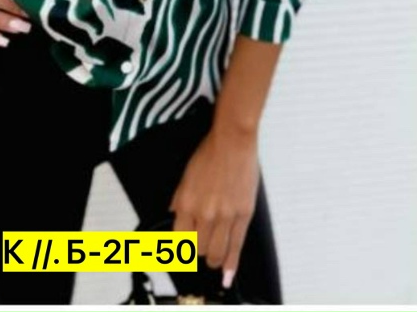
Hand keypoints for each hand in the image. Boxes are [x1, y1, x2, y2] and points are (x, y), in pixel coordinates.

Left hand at [168, 124, 259, 287]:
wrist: (232, 143)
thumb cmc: (210, 153)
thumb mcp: (186, 175)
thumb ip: (179, 197)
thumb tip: (173, 213)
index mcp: (186, 203)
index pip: (179, 238)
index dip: (181, 247)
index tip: (183, 250)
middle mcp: (203, 213)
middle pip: (197, 248)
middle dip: (198, 252)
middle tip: (201, 250)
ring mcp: (224, 216)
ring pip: (216, 252)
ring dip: (213, 260)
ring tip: (214, 262)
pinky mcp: (242, 215)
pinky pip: (236, 246)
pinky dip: (231, 263)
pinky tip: (227, 274)